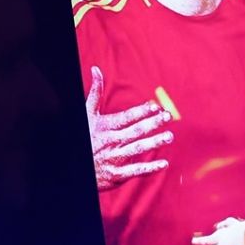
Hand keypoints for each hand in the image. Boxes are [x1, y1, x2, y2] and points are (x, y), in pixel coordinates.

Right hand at [87, 65, 171, 190]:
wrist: (75, 165)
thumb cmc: (86, 136)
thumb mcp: (88, 114)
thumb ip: (95, 93)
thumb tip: (96, 69)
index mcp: (106, 126)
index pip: (126, 117)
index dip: (141, 111)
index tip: (155, 106)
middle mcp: (111, 141)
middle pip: (135, 131)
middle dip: (152, 123)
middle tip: (168, 117)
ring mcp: (113, 158)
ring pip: (137, 149)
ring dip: (154, 143)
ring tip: (169, 136)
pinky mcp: (116, 174)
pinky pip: (135, 170)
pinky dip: (149, 168)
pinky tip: (164, 164)